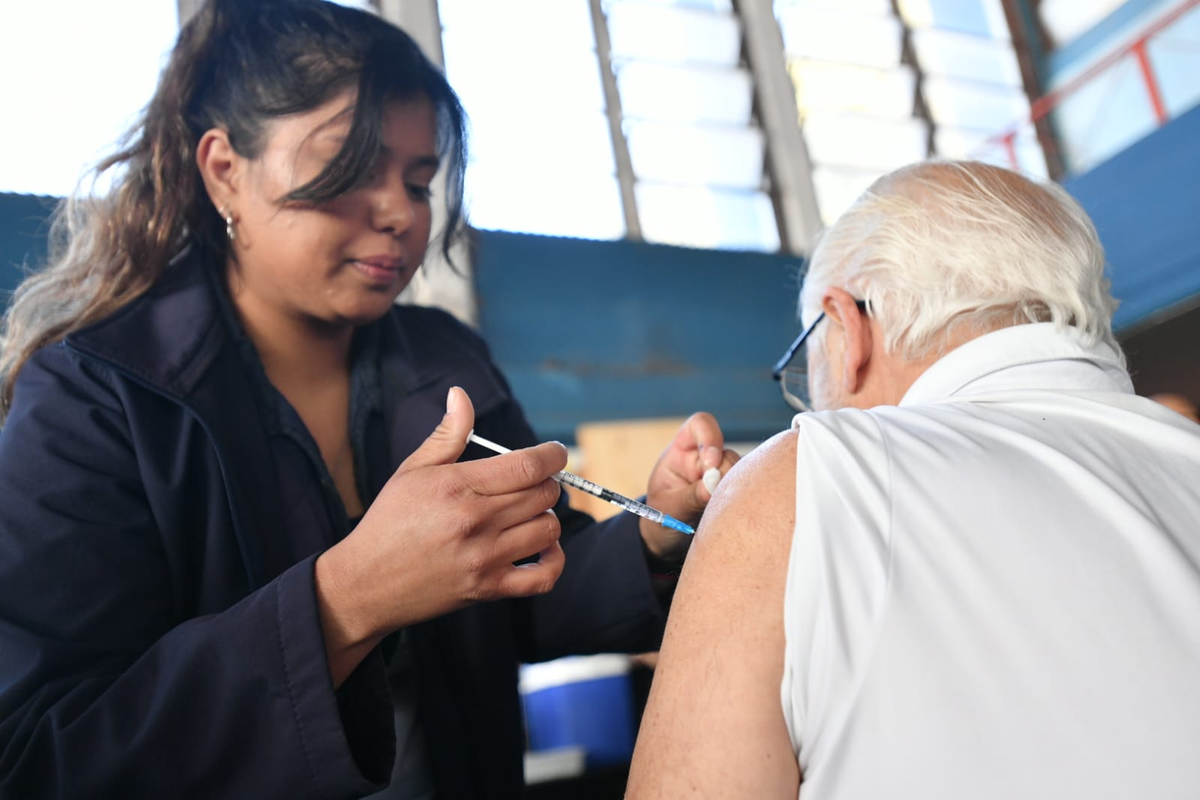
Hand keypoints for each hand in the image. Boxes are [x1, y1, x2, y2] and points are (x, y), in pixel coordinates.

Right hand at [315, 386, 566, 684]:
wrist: (366, 584)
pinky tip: (542, 548)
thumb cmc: (389, 522)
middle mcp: (475, 522)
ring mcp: (484, 558)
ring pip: (548, 529)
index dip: (552, 455)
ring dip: (546, 516)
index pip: (527, 464)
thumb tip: (460, 394)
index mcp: (458, 487)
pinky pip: (543, 577)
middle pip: (543, 494)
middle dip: (547, 482)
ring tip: (527, 512)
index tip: (555, 452)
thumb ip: (447, 434)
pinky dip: (554, 561)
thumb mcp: (412, 471)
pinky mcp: (488, 589)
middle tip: (531, 483)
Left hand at [640, 413, 739, 559]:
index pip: (700, 425)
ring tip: (718, 513)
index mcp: (684, 450)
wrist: (668, 537)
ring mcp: (723, 474)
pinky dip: (743, 502)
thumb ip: (690, 496)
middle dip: (724, 474)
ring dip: (734, 491)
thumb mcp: (669, 507)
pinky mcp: (736, 491)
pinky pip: (749, 490)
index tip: (710, 463)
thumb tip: (714, 486)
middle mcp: (707, 457)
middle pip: (727, 453)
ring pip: (742, 473)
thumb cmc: (663, 515)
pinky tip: (732, 517)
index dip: (710, 437)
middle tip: (715, 497)